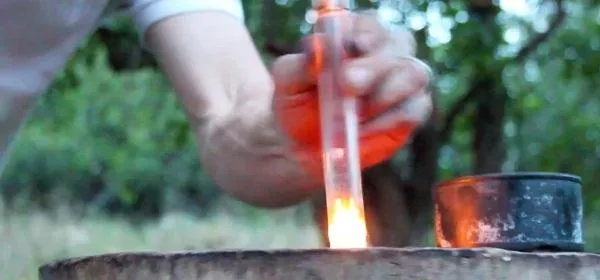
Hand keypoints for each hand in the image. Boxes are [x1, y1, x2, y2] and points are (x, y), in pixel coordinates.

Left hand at [271, 11, 432, 176]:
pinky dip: (388, 121)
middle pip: (397, 43)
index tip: (350, 48)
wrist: (304, 146)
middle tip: (349, 85)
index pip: (368, 23)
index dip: (362, 34)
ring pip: (413, 73)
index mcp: (354, 32)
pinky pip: (414, 108)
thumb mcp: (288, 83)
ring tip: (354, 116)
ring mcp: (402, 78)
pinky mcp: (412, 108)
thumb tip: (317, 47)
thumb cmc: (298, 104)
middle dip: (373, 66)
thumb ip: (300, 64)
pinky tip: (364, 132)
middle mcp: (384, 49)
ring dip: (384, 95)